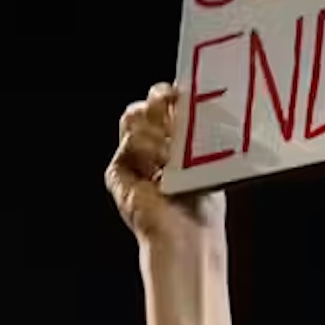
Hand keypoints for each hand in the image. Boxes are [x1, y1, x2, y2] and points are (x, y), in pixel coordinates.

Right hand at [105, 83, 225, 251]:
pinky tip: (162, 167)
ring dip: (157, 129)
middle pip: (147, 102)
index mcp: (175, 141)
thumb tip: (197, 98)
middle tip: (177, 111)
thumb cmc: (203, 204)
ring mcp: (133, 157)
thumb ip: (196, 128)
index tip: (185, 92)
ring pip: (133, 115)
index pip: (166, 102)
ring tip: (172, 153)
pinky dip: (149, 149)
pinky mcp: (118, 170)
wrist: (187, 232)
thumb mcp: (206, 157)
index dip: (172, 93)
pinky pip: (130, 140)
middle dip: (162, 100)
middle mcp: (153, 146)